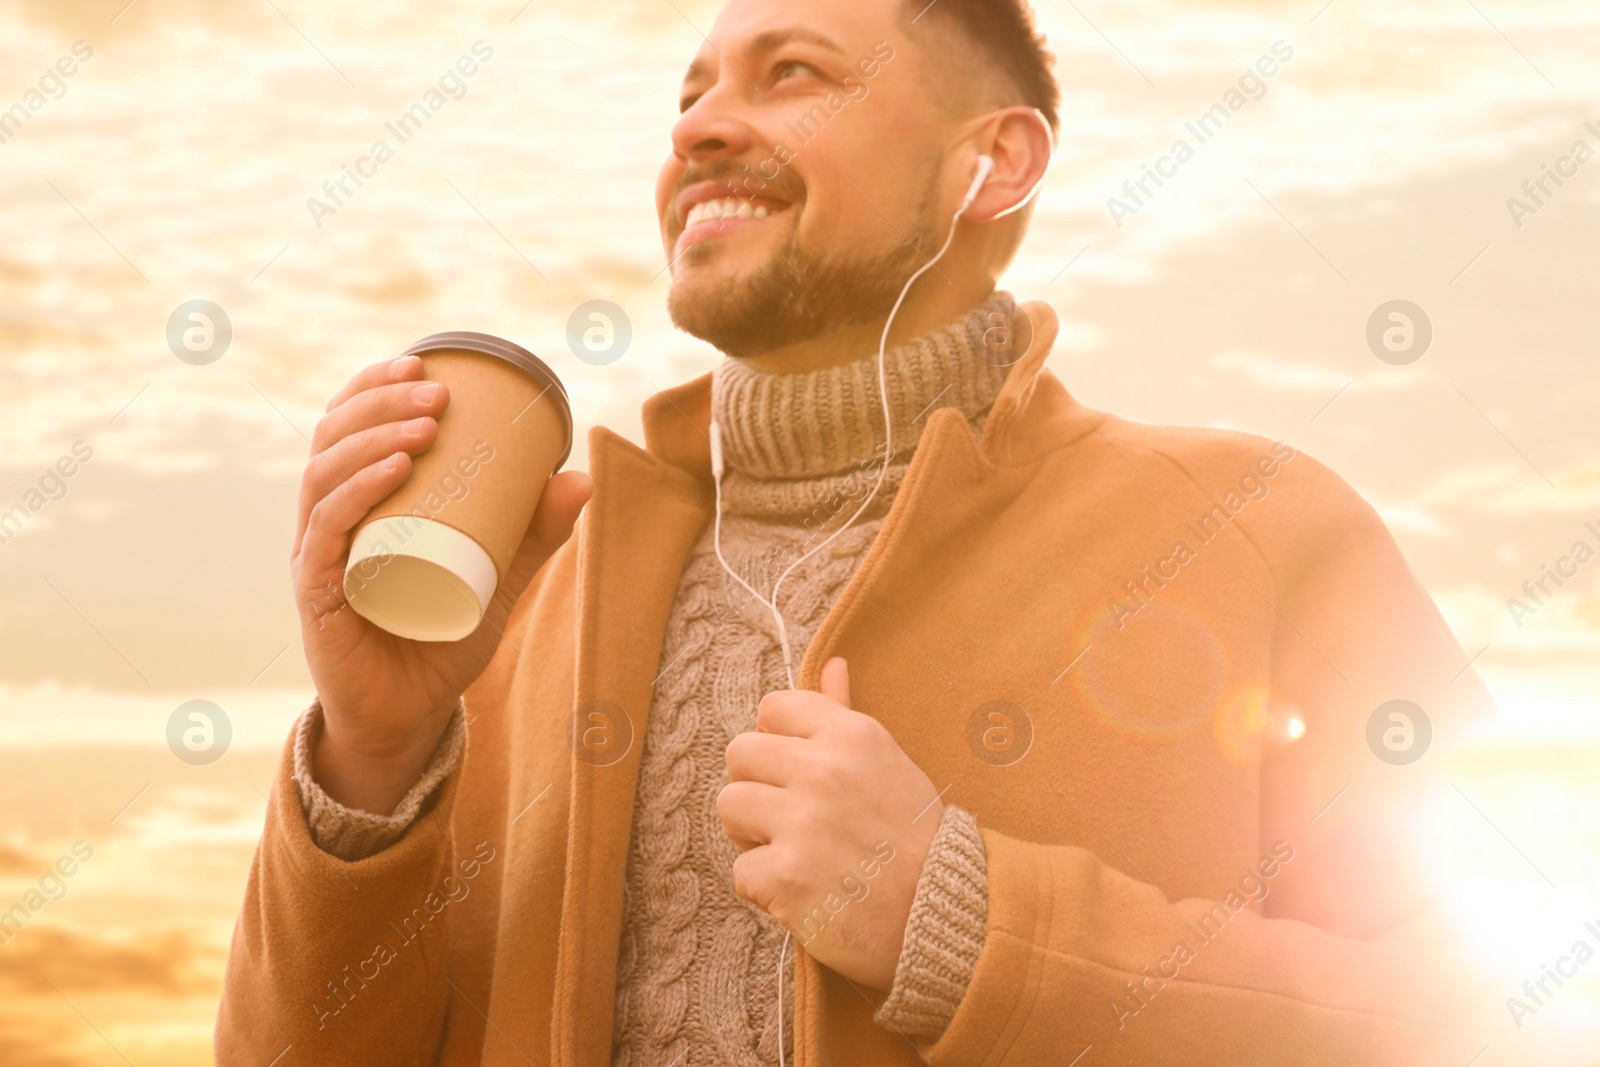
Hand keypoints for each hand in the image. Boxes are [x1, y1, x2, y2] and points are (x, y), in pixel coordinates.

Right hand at [293, 354, 591, 814]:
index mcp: (354, 506)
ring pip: (326, 474)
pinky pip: (329, 529)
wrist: (410, 716)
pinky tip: (393, 466)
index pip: (346, 428)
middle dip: (381, 401)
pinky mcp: (318, 593)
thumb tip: (581, 474)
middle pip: (333, 439)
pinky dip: (359, 490)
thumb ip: (534, 532)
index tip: (421, 361)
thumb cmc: (442, 639)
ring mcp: (316, 556)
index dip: (373, 387)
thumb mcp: (499, 576)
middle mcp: (324, 523)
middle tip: (437, 388)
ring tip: (426, 420)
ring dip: (374, 435)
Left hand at [718, 657, 943, 990]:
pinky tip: (803, 889)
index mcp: (852, 735)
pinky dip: (766, 886)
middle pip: (739, 753)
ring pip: (728, 805)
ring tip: (794, 850)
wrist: (947, 915)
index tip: (800, 771)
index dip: (778, 741)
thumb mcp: (887, 762)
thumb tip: (833, 664)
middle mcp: (824, 770)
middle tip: (793, 816)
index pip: (772, 708)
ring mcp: (803, 823)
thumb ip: (845, 713)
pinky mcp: (786, 876)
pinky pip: (740, 869)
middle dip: (758, 785)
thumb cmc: (914, 837)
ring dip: (753, 833)